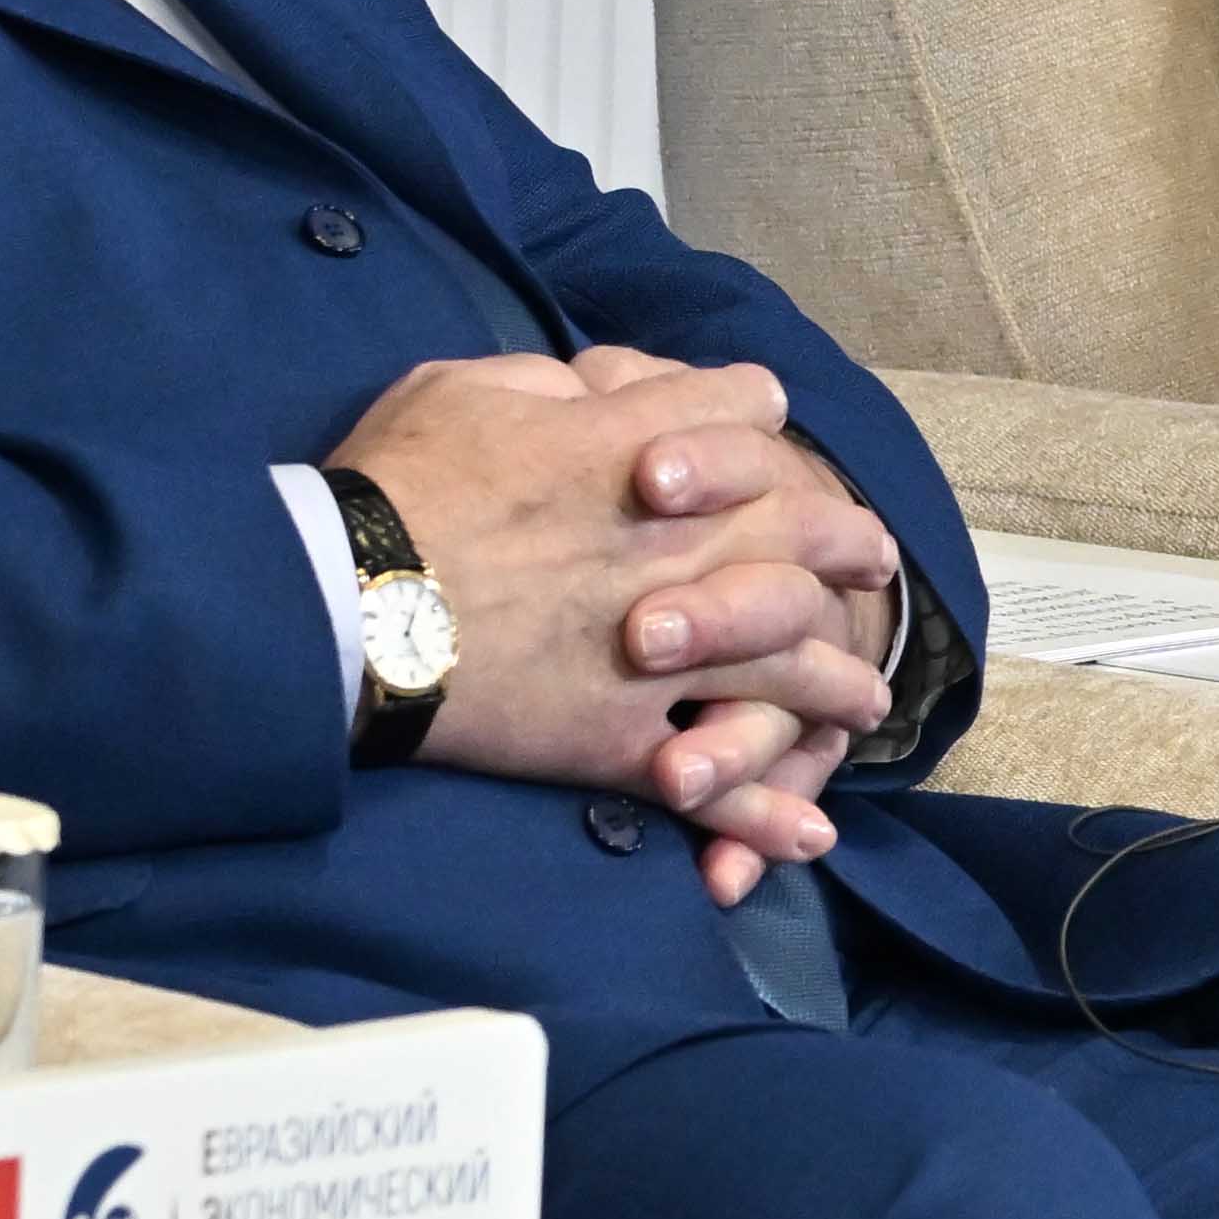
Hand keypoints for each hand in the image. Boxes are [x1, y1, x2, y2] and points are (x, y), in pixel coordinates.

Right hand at [328, 353, 898, 891]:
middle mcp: (674, 546)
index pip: (741, 409)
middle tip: (871, 560)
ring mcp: (660, 651)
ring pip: (784, 664)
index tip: (769, 426)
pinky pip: (714, 784)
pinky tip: (810, 833)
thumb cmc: (393, 488)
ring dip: (835, 681)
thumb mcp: (464, 389)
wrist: (347, 605)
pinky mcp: (623, 741)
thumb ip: (546, 385)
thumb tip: (590, 391)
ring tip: (864, 700)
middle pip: (798, 532)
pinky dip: (765, 814)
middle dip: (844, 543)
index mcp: (635, 449)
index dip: (757, 415)